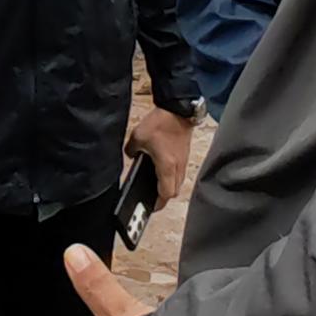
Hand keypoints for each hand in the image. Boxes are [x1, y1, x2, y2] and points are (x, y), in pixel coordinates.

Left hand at [124, 107, 196, 229]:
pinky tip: (161, 171)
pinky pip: (179, 172)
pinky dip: (171, 176)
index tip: (149, 207)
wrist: (178, 109)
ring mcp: (183, 161)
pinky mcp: (184, 155)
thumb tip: (131, 155)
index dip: (158, 203)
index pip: (166, 194)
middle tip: (151, 199)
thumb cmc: (161, 123)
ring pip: (178, 182)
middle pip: (173, 191)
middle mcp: (177, 167)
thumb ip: (131, 150)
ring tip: (155, 187)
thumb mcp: (138, 137)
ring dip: (168, 187)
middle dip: (163, 198)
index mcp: (166, 166)